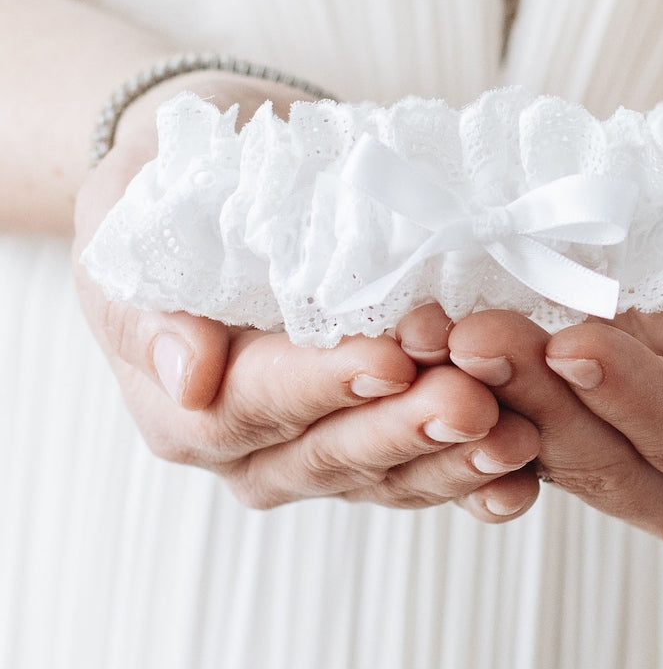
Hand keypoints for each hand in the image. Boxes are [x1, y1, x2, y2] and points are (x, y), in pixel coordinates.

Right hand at [72, 74, 539, 519]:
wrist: (227, 189)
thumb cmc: (173, 195)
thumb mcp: (133, 221)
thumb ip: (150, 306)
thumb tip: (187, 377)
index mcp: (187, 404)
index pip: (255, 405)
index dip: (322, 387)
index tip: (388, 360)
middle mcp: (254, 446)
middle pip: (332, 452)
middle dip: (405, 429)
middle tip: (470, 402)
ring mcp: (319, 451)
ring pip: (389, 474)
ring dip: (454, 458)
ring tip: (516, 436)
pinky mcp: (378, 440)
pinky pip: (426, 474)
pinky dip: (476, 479)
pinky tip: (523, 475)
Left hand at [441, 127, 662, 543]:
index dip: (633, 398)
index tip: (574, 343)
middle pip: (606, 457)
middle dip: (536, 399)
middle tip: (472, 339)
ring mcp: (628, 443)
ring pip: (551, 441)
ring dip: (490, 391)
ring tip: (439, 334)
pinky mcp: (582, 407)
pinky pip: (525, 406)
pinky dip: (480, 377)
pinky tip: (435, 335)